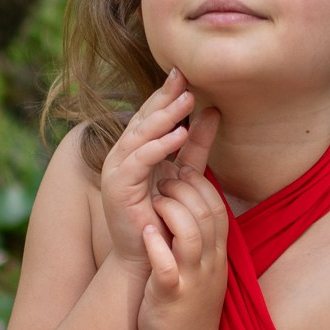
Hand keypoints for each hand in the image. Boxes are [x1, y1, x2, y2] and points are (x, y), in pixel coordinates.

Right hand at [100, 71, 215, 270]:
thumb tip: (213, 112)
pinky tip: (179, 133)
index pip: (149, 115)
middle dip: (163, 97)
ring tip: (186, 100)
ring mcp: (116, 171)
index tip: (184, 72)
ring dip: (163, 117)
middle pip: (142, 119)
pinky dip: (159, 145)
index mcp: (134, 151)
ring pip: (140, 136)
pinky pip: (140, 160)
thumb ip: (197, 144)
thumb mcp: (186, 171)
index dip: (165, 94)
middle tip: (182, 74)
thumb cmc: (165, 217)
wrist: (148, 258)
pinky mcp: (118, 187)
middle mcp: (121, 156)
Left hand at [139, 108, 227, 329]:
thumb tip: (189, 197)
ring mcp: (193, 279)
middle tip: (160, 177)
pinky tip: (145, 232)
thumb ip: (198, 231)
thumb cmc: (187, 302)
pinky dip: (157, 248)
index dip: (197, 180)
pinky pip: (169, 268)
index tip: (176, 168)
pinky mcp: (172, 296)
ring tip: (153, 200)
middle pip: (206, 211)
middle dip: (183, 186)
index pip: (215, 204)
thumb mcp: (200, 263)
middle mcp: (209, 261)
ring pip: (191, 234)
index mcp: (216, 251)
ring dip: (171, 209)